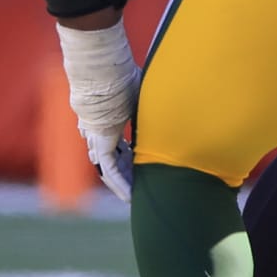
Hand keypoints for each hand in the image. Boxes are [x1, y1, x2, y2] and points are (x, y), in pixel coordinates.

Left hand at [54, 22, 139, 202]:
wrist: (107, 77)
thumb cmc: (124, 81)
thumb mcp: (142, 96)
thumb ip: (152, 103)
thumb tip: (177, 93)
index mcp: (109, 123)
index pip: (119, 148)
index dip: (131, 161)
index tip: (143, 170)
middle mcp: (101, 134)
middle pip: (115, 161)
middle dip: (129, 177)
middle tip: (142, 191)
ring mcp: (98, 140)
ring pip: (110, 169)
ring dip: (124, 184)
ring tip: (137, 200)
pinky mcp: (100, 145)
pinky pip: (109, 170)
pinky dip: (120, 183)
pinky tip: (129, 196)